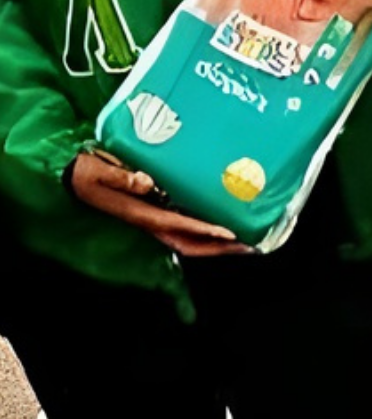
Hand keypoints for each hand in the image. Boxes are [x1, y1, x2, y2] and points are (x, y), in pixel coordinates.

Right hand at [69, 151, 247, 257]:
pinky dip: (207, 230)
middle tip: (250, 244)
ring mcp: (155, 219)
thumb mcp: (98, 171)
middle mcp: (151, 221)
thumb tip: (146, 181)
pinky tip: (226, 222)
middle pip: (190, 242)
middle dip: (220, 247)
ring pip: (190, 238)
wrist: (75, 175)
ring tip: (247, 239)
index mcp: (140, 214)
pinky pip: (186, 226)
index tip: (229, 232)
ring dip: (217, 243)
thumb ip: (121, 177)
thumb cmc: (88, 172)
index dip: (203, 230)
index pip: (177, 225)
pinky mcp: (156, 212)